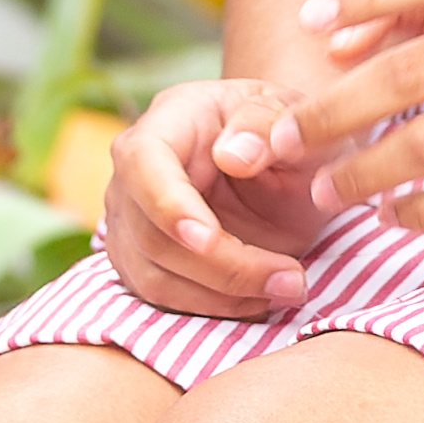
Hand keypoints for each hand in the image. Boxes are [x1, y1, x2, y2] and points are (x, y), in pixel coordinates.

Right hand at [99, 79, 329, 317]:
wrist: (281, 160)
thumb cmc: (283, 130)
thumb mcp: (292, 113)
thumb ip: (268, 124)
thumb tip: (234, 156)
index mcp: (169, 119)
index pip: (144, 163)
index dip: (169, 206)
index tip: (209, 240)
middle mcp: (135, 171)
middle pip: (152, 234)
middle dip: (223, 267)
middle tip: (291, 279)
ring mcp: (131, 220)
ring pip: (154, 277)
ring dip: (222, 296)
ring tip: (286, 290)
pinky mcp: (141, 261)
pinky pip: (164, 300)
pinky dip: (214, 308)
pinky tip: (261, 300)